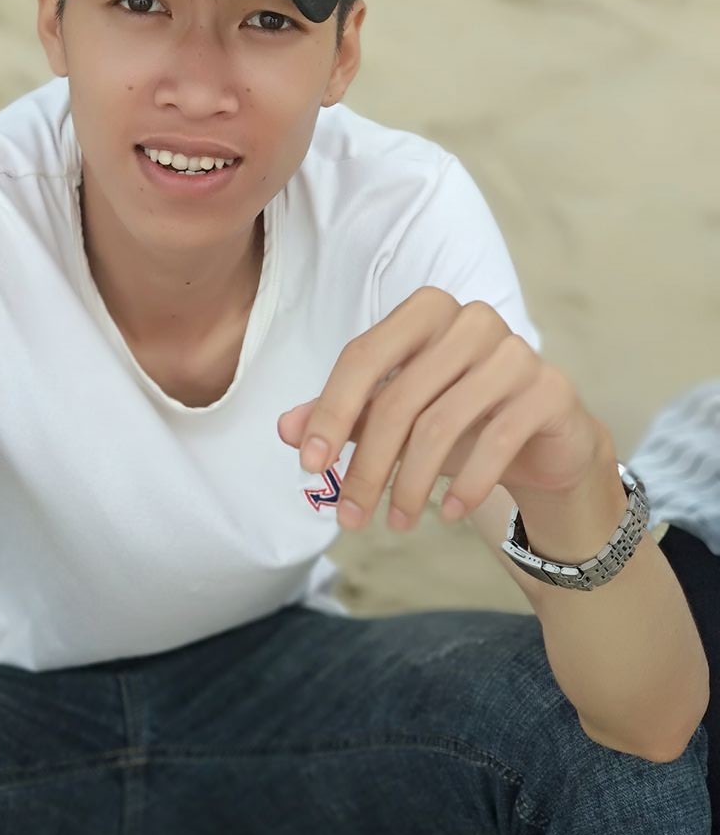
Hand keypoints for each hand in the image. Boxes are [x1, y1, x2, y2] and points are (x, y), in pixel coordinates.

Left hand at [277, 286, 604, 531]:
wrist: (544, 441)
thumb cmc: (460, 420)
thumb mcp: (396, 418)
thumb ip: (344, 416)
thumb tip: (285, 430)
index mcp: (426, 311)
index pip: (363, 358)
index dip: (330, 413)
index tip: (309, 466)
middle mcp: (472, 320)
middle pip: (398, 399)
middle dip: (368, 466)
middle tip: (349, 517)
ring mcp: (516, 352)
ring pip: (441, 424)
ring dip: (411, 485)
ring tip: (395, 523)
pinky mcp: (550, 390)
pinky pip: (496, 440)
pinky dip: (466, 485)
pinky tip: (447, 514)